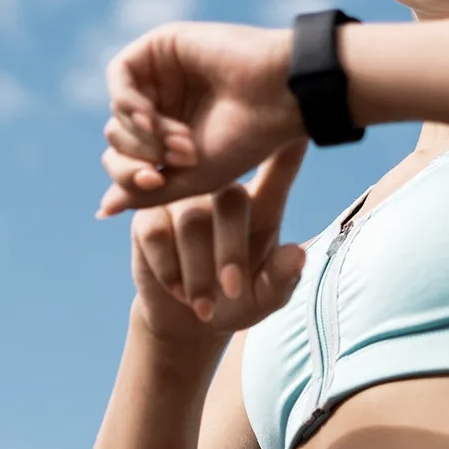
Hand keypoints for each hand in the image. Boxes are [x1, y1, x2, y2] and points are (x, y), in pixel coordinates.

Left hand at [98, 22, 305, 217]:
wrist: (280, 97)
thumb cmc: (246, 141)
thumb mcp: (191, 180)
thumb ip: (146, 193)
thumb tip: (104, 208)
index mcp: (169, 136)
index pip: (123, 159)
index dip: (128, 176)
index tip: (155, 181)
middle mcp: (162, 104)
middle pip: (116, 136)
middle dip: (140, 153)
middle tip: (181, 156)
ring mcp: (160, 75)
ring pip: (117, 111)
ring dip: (142, 133)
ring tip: (181, 140)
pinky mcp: (159, 46)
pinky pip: (119, 75)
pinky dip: (128, 102)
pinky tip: (150, 117)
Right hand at [130, 141, 308, 342]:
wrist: (185, 320)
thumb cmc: (236, 301)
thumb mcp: (265, 298)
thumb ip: (281, 279)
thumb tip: (296, 255)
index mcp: (262, 204)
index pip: (280, 167)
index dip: (290, 147)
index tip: (301, 127)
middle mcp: (222, 190)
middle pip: (231, 201)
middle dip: (231, 253)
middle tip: (232, 291)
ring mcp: (182, 198)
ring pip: (192, 220)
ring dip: (198, 270)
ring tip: (204, 305)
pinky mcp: (147, 213)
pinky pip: (156, 233)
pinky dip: (169, 269)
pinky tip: (178, 291)